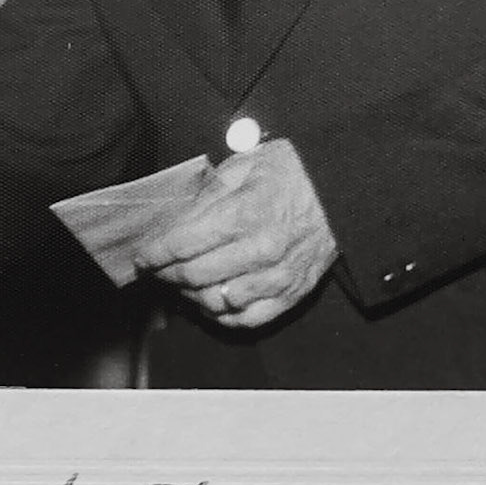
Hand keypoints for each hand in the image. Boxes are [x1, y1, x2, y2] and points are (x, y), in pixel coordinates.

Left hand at [134, 138, 336, 328]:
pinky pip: (246, 319)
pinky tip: (207, 302)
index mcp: (246, 213)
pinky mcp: (292, 294)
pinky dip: (220, 316)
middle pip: (194, 276)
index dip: (155, 253)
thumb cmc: (293, 172)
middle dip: (166, 274)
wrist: (344, 190)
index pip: (183, 244)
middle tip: (156, 269)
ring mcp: (277, 277)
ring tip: (178, 284)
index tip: (141, 256)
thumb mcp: (246, 164)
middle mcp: (261, 250)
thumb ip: (209, 193)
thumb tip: (176, 219)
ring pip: (216, 302)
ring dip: (189, 296)